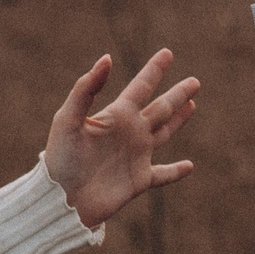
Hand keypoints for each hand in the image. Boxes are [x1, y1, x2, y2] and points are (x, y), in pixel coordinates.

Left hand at [42, 49, 201, 228]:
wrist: (60, 200)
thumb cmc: (60, 158)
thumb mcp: (68, 119)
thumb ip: (85, 88)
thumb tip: (106, 58)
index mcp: (116, 115)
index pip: (141, 87)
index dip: (154, 70)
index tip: (167, 53)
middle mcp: (129, 132)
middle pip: (160, 108)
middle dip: (177, 94)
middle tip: (194, 82)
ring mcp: (136, 156)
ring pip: (164, 133)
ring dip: (179, 120)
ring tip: (192, 106)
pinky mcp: (138, 181)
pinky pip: (163, 174)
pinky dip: (176, 171)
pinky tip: (189, 166)